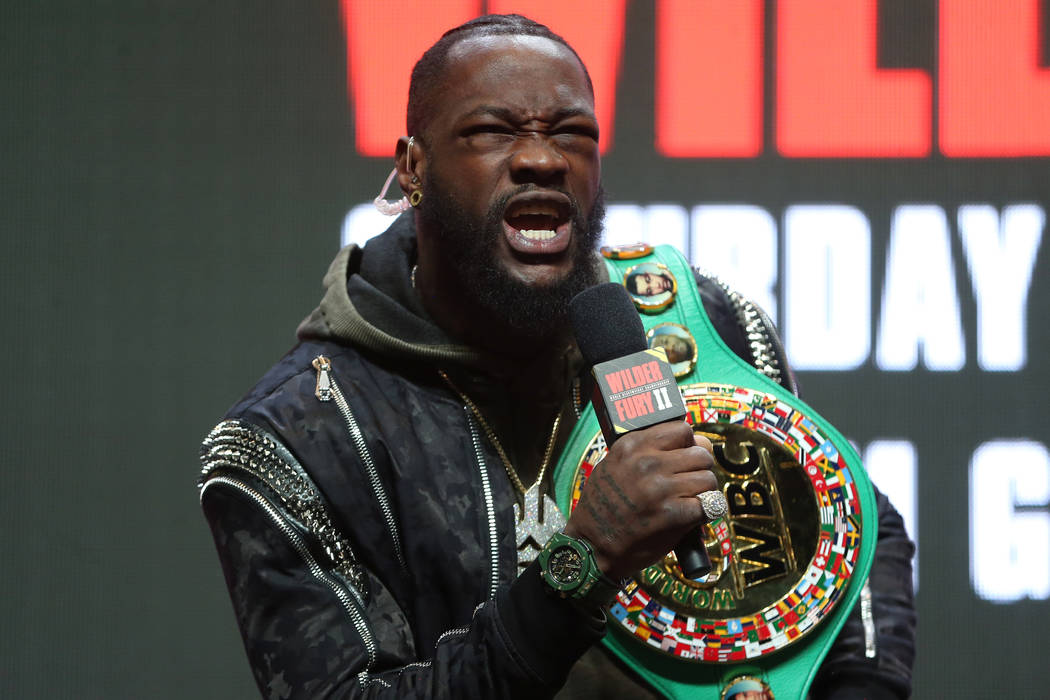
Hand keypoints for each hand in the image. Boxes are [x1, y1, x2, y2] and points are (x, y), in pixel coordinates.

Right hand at [563, 420, 716, 578]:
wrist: (592, 546)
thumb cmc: (604, 507)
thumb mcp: (614, 466)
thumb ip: (649, 451)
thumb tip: (698, 443)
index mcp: (632, 446)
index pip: (682, 430)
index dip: (687, 445)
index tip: (683, 458)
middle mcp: (647, 463)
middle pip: (701, 454)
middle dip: (699, 469)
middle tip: (688, 484)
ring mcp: (661, 488)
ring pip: (709, 479)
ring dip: (704, 492)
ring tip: (689, 501)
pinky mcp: (673, 514)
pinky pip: (710, 504)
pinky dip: (708, 512)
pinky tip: (695, 516)